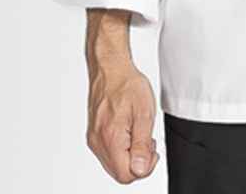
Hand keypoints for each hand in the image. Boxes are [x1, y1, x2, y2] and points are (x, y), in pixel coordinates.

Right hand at [86, 56, 159, 182]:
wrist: (111, 69)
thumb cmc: (127, 85)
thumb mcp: (144, 113)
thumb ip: (143, 144)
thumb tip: (141, 169)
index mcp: (111, 138)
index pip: (126, 175)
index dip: (144, 168)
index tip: (152, 151)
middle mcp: (98, 142)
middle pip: (119, 173)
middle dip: (138, 163)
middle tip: (147, 141)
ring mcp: (94, 139)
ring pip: (114, 165)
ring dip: (130, 156)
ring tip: (138, 133)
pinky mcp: (93, 135)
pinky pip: (108, 154)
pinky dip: (121, 149)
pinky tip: (129, 133)